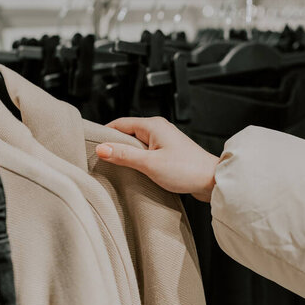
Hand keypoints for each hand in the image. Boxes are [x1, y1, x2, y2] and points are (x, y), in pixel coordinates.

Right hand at [96, 117, 219, 201]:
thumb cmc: (186, 170)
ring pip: (136, 144)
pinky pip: (145, 152)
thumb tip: (101, 148)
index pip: (119, 123)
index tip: (92, 145)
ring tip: (116, 167)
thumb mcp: (149, 164)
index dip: (104, 134)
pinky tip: (133, 171)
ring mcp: (163, 141)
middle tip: (101, 159)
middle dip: (114, 145)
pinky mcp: (168, 152)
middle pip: (126, 133)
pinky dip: (137, 160)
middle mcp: (158, 129)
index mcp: (152, 125)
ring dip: (126, 154)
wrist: (212, 181)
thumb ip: (124, 155)